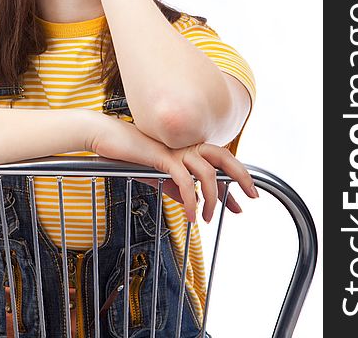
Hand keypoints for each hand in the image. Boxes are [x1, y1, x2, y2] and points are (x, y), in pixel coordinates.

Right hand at [86, 114, 257, 222]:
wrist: (106, 138)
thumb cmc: (129, 155)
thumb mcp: (157, 175)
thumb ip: (176, 186)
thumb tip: (192, 202)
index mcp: (187, 148)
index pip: (218, 164)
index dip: (234, 183)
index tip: (242, 203)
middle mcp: (186, 145)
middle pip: (224, 156)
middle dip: (241, 176)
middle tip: (251, 197)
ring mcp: (176, 149)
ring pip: (207, 172)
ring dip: (211, 198)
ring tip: (207, 218)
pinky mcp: (163, 156)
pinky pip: (184, 180)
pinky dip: (189, 199)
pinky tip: (189, 215)